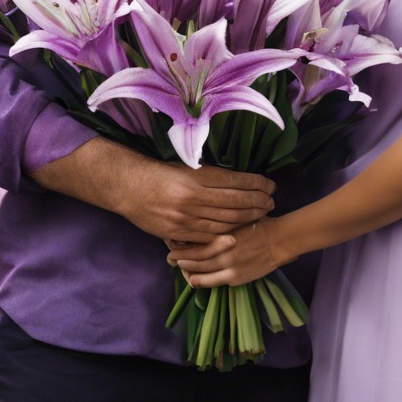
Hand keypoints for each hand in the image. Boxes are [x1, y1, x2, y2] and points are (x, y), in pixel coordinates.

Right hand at [30, 138, 274, 242]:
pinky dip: (226, 233)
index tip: (270, 184)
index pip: (235, 181)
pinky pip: (208, 235)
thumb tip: (237, 181)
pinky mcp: (179, 232)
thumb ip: (208, 176)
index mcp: (196, 176)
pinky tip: (239, 231)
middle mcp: (194, 197)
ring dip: (247, 218)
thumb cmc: (159, 173)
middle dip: (257, 202)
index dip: (256, 184)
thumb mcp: (185, 166)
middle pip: (235, 202)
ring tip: (262, 214)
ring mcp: (186, 217)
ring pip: (225, 220)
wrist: (129, 188)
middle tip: (273, 201)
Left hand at [168, 218, 283, 287]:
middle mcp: (220, 250)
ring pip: (197, 272)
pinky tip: (193, 278)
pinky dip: (199, 280)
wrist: (278, 241)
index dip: (180, 243)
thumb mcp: (235, 218)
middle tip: (169, 256)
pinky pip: (210, 282)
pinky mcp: (233, 279)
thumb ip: (218, 222)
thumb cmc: (257, 224)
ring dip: (186, 270)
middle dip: (178, 258)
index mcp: (220, 234)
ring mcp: (226, 267)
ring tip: (179, 267)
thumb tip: (199, 221)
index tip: (171, 241)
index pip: (193, 241)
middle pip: (192, 258)